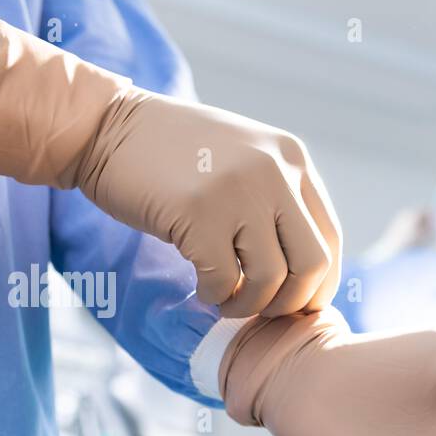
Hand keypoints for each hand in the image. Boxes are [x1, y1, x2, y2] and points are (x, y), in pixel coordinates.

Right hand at [79, 94, 341, 317]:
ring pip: (270, 279)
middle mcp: (275, 171)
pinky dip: (214, 296)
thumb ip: (280, 201)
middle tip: (262, 309)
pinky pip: (224, 282)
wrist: (105, 126)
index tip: (297, 304)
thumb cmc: (175, 157)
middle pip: (312, 265)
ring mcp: (238, 191)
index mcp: (293, 159)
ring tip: (227, 301)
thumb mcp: (245, 161)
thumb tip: (309, 277)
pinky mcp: (199, 213)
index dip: (319, 284)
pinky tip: (202, 287)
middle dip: (290, 302)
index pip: (330, 239)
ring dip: (248, 305)